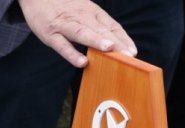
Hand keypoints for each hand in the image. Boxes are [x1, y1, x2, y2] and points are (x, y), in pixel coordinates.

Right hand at [17, 0, 136, 67]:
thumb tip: (115, 45)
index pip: (111, 26)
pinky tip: (82, 63)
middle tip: (128, 54)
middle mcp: (80, 17)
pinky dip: (72, 54)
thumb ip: (97, 26)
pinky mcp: (50, 34)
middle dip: (115, 42)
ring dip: (96, 41)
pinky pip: (62, 45)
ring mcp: (65, 25)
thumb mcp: (83, 11)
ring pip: (82, 33)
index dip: (123, 38)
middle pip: (100, 30)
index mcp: (91, 12)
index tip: (133, 51)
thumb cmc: (63, 7)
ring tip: (109, 49)